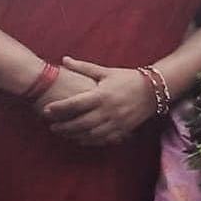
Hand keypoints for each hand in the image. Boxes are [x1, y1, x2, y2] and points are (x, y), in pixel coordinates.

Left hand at [42, 57, 156, 144]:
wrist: (154, 89)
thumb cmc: (128, 78)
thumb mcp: (106, 71)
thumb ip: (83, 67)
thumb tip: (63, 60)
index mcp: (102, 95)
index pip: (74, 104)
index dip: (58, 108)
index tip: (46, 110)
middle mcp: (108, 110)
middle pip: (79, 123)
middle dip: (63, 126)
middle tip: (51, 126)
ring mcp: (116, 122)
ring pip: (90, 134)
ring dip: (74, 135)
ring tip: (63, 133)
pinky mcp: (123, 129)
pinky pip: (102, 139)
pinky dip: (89, 141)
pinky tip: (80, 139)